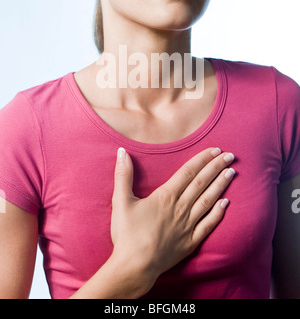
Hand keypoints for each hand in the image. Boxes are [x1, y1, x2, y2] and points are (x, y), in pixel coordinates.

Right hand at [110, 147, 235, 294]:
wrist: (134, 267)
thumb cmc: (127, 234)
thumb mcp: (121, 201)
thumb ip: (123, 175)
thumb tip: (121, 151)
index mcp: (166, 196)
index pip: (188, 172)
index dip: (202, 159)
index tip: (215, 150)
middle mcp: (180, 208)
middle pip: (202, 183)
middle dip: (216, 167)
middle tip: (230, 156)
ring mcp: (188, 225)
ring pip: (208, 200)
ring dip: (221, 185)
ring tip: (231, 173)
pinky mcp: (190, 241)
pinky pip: (208, 224)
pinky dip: (218, 213)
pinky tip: (226, 203)